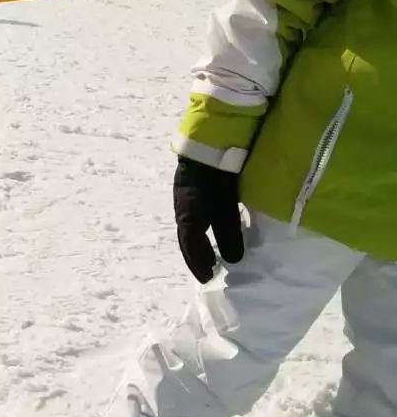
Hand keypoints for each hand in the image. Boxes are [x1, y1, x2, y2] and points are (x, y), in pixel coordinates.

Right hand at [173, 157, 243, 282]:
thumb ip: (229, 230)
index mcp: (187, 212)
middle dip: (196, 256)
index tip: (207, 278)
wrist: (211, 139)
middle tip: (208, 271)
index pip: (190, 243)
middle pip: (187, 238)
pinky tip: (214, 233)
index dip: (198, 261)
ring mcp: (188, 199)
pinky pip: (198, 218)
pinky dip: (204, 231)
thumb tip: (234, 260)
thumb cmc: (217, 172)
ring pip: (192, 228)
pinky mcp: (195, 192)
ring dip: (200, 244)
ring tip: (212, 258)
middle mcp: (183, 207)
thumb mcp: (225, 204)